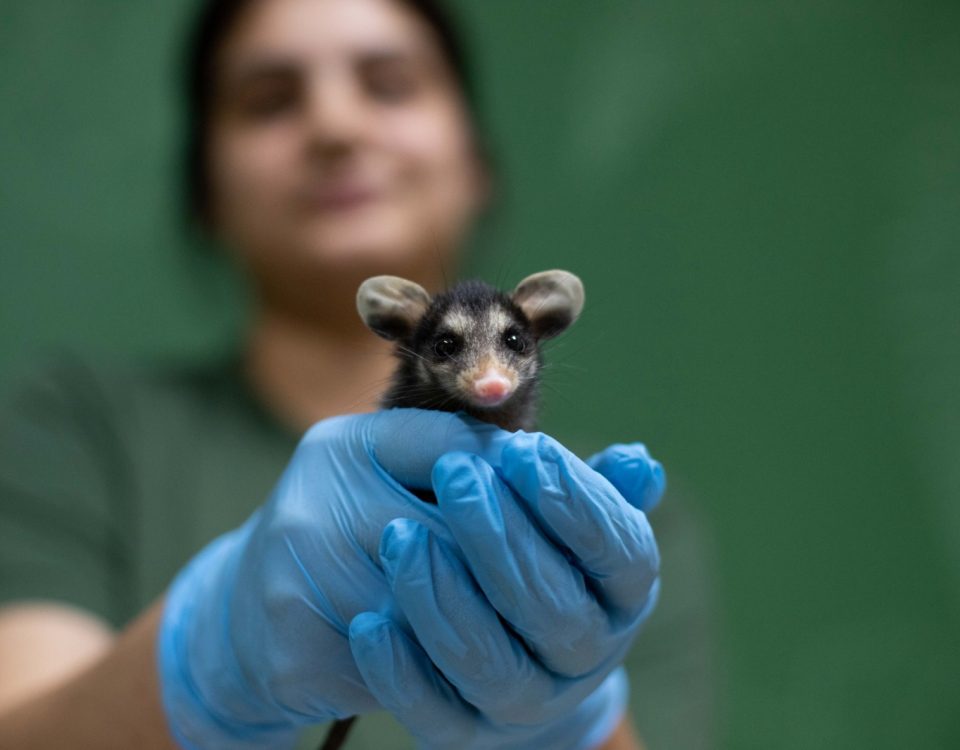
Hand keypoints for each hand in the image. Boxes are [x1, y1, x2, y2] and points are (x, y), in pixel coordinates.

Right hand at [156, 409, 510, 748]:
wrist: (243, 612)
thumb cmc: (342, 527)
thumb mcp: (382, 469)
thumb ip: (451, 451)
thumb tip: (540, 461)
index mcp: (341, 449)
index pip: (455, 450)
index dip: (509, 475)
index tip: (545, 491)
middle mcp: (312, 509)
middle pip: (452, 535)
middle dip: (505, 554)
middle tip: (549, 570)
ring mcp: (298, 586)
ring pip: (434, 607)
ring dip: (479, 614)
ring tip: (509, 615)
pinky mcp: (299, 656)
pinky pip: (403, 665)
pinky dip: (437, 664)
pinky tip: (453, 658)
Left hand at [349, 437, 663, 749]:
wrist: (510, 645)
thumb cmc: (540, 555)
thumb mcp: (571, 520)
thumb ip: (594, 489)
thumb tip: (638, 462)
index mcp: (624, 595)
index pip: (619, 551)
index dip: (574, 500)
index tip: (523, 447)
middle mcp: (586, 657)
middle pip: (553, 609)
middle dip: (500, 538)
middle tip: (454, 473)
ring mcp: (528, 703)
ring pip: (492, 664)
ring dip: (445, 599)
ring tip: (401, 536)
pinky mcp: (467, 734)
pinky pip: (436, 713)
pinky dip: (402, 671)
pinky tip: (369, 620)